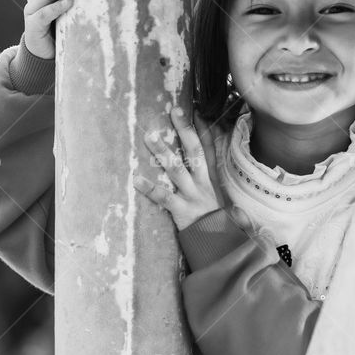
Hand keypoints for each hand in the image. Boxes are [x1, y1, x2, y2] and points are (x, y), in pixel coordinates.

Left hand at [133, 106, 242, 231]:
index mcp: (209, 178)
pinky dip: (150, 188)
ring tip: (150, 136)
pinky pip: (164, 197)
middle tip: (173, 110)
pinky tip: (137, 179)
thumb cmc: (213, 219)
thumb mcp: (216, 195)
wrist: (218, 244)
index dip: (201, 129)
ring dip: (163, 151)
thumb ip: (208, 179)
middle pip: (194, 151)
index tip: (193, 110)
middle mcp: (202, 182)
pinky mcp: (182, 210)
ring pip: (177, 169)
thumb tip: (207, 161)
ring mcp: (192, 195)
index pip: (207, 148)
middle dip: (184, 130)